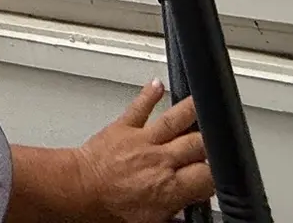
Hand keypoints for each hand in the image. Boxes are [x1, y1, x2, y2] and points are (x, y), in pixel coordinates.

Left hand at [71, 81, 213, 222]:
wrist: (76, 193)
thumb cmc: (105, 211)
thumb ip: (174, 216)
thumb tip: (186, 217)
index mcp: (170, 187)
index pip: (208, 175)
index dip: (216, 175)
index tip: (214, 176)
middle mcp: (160, 160)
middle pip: (197, 144)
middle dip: (209, 144)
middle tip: (213, 144)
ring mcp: (142, 141)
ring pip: (174, 120)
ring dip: (190, 110)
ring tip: (202, 102)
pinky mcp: (122, 127)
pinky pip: (139, 107)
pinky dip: (149, 94)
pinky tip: (158, 84)